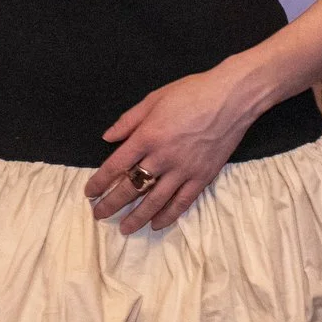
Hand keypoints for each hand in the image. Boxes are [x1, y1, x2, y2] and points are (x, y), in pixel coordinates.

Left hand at [85, 63, 261, 234]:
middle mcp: (163, 157)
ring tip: (124, 229)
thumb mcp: (154, 99)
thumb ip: (129, 120)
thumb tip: (107, 138)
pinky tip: (156, 224)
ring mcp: (184, 169)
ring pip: (155, 200)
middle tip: (98, 215)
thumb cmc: (191, 93)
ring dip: (137, 217)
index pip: (116, 165)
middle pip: (132, 187)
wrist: (231, 98)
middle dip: (112, 204)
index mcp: (147, 136)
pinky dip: (169, 215)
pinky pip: (182, 202)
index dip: (100, 182)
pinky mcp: (203, 177)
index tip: (89, 193)